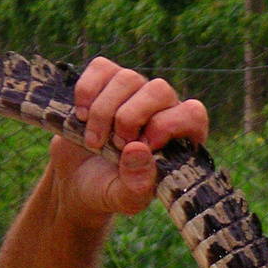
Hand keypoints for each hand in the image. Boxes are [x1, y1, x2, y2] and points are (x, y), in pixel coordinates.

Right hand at [49, 57, 208, 225]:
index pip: (193, 114)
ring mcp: (135, 92)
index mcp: (181, 139)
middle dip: (130, 117)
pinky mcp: (106, 82)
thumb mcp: (123, 199)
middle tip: (115, 145)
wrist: (74, 179)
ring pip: (128, 78)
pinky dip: (86, 91)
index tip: (140, 147)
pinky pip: (102, 68)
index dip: (166, 126)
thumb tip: (139, 150)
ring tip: (93, 140)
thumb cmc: (108, 190)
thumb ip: (136, 186)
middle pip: (160, 89)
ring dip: (103, 111)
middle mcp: (163, 110)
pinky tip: (81, 116)